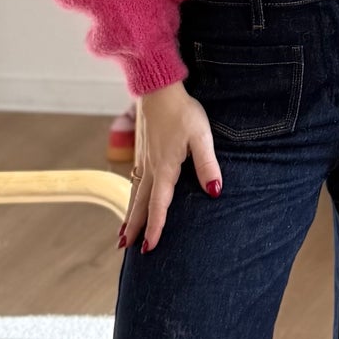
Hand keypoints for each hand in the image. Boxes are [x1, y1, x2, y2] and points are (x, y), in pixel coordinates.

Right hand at [120, 82, 221, 253]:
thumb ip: (208, 164)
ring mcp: (143, 160)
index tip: (150, 248)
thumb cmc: (182, 111)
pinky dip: (132, 198)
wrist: (157, 88)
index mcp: (165, 168)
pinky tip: (133, 201)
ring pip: (135, 194)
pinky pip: (135, 182)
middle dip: (135, 228)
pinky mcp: (142, 153)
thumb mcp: (201, 136)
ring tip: (123, 235)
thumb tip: (215, 192)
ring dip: (130, 215)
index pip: (159, 205)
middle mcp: (150, 168)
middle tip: (125, 249)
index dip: (156, 227)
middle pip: (141, 204)